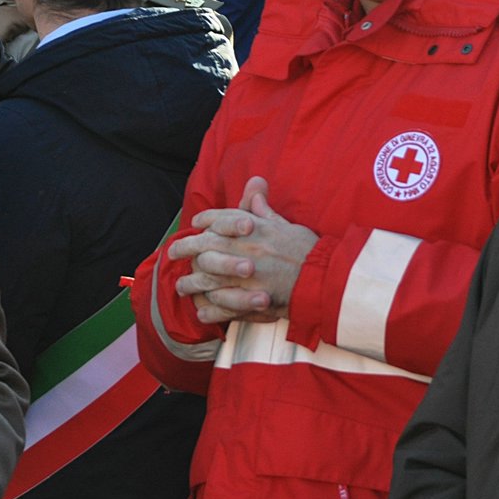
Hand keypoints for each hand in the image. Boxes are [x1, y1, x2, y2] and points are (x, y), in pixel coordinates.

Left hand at [169, 177, 317, 324]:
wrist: (326, 279)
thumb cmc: (309, 251)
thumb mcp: (286, 225)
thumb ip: (264, 210)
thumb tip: (254, 187)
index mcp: (255, 229)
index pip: (221, 219)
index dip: (205, 221)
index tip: (195, 224)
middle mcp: (245, 249)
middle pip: (205, 246)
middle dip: (185, 249)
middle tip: (173, 253)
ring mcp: (246, 276)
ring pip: (208, 278)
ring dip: (192, 283)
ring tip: (181, 287)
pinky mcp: (250, 300)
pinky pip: (222, 306)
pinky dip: (210, 310)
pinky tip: (201, 311)